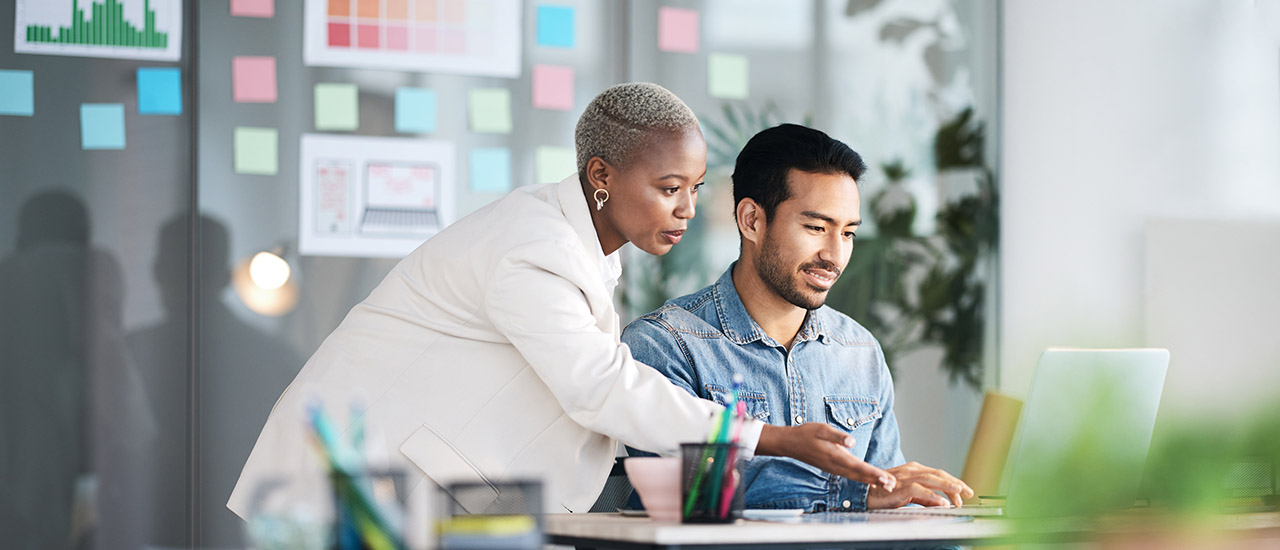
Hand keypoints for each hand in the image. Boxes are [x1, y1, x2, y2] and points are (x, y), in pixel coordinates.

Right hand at [757, 423, 897, 490]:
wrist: (790, 443)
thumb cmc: (806, 434)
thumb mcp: (821, 429)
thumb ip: (837, 435)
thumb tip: (852, 442)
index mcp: (834, 456)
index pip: (858, 466)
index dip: (873, 473)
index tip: (885, 478)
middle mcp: (835, 465)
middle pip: (860, 475)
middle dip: (877, 480)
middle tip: (892, 485)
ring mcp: (834, 468)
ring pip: (856, 477)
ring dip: (871, 481)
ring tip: (886, 484)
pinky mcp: (833, 468)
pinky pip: (851, 475)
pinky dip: (862, 478)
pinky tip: (870, 480)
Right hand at [867, 462, 973, 508]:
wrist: (863, 493)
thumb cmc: (883, 493)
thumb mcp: (908, 494)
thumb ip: (924, 497)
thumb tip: (942, 502)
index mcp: (914, 470)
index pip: (938, 474)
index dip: (953, 482)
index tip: (964, 492)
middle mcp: (912, 470)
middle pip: (939, 474)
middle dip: (956, 483)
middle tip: (968, 492)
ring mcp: (906, 477)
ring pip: (932, 479)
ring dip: (948, 486)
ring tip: (961, 493)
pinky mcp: (900, 487)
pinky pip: (920, 491)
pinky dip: (933, 496)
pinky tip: (943, 503)